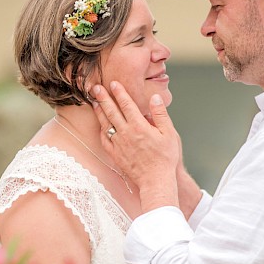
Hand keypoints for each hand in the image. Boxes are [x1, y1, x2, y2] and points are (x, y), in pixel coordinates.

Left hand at [92, 83, 179, 211]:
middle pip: (112, 111)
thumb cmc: (165, 157)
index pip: (127, 104)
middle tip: (95, 87)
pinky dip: (101, 130)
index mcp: (139, 126)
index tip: (113, 83)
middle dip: (103, 97)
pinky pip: (104, 140)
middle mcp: (126, 133)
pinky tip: (100, 125)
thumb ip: (160, 114)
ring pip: (105, 124)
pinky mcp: (115, 155)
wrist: (155, 180)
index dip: (119, 92)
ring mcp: (118, 144)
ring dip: (99, 111)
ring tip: (94, 101)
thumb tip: (155, 97)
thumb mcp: (169, 133)